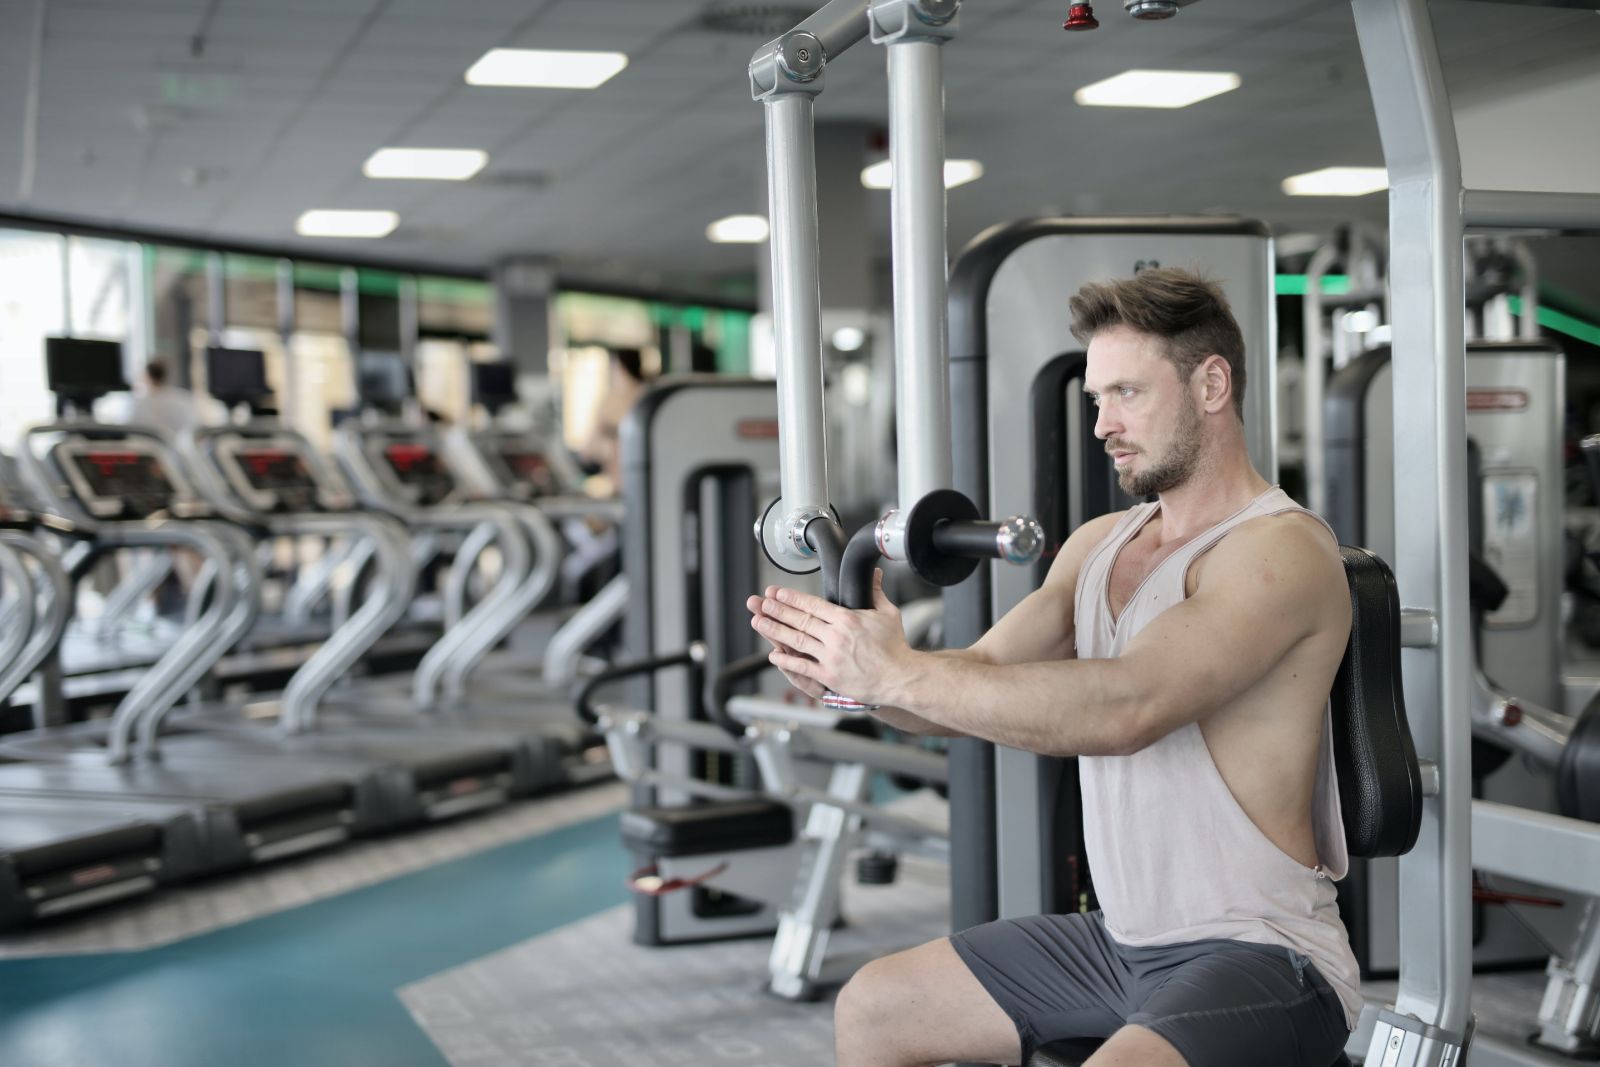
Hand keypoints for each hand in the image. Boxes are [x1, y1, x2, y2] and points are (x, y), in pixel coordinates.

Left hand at [745, 569, 916, 706]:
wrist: (901, 677)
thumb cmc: (895, 648)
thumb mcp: (888, 614)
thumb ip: (875, 592)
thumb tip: (874, 573)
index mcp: (848, 619)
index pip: (813, 605)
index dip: (792, 598)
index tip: (777, 592)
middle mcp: (836, 637)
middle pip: (800, 620)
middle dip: (777, 610)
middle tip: (761, 603)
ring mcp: (831, 657)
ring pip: (796, 641)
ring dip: (775, 631)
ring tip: (759, 623)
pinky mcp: (830, 676)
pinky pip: (803, 667)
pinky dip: (787, 661)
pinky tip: (774, 655)